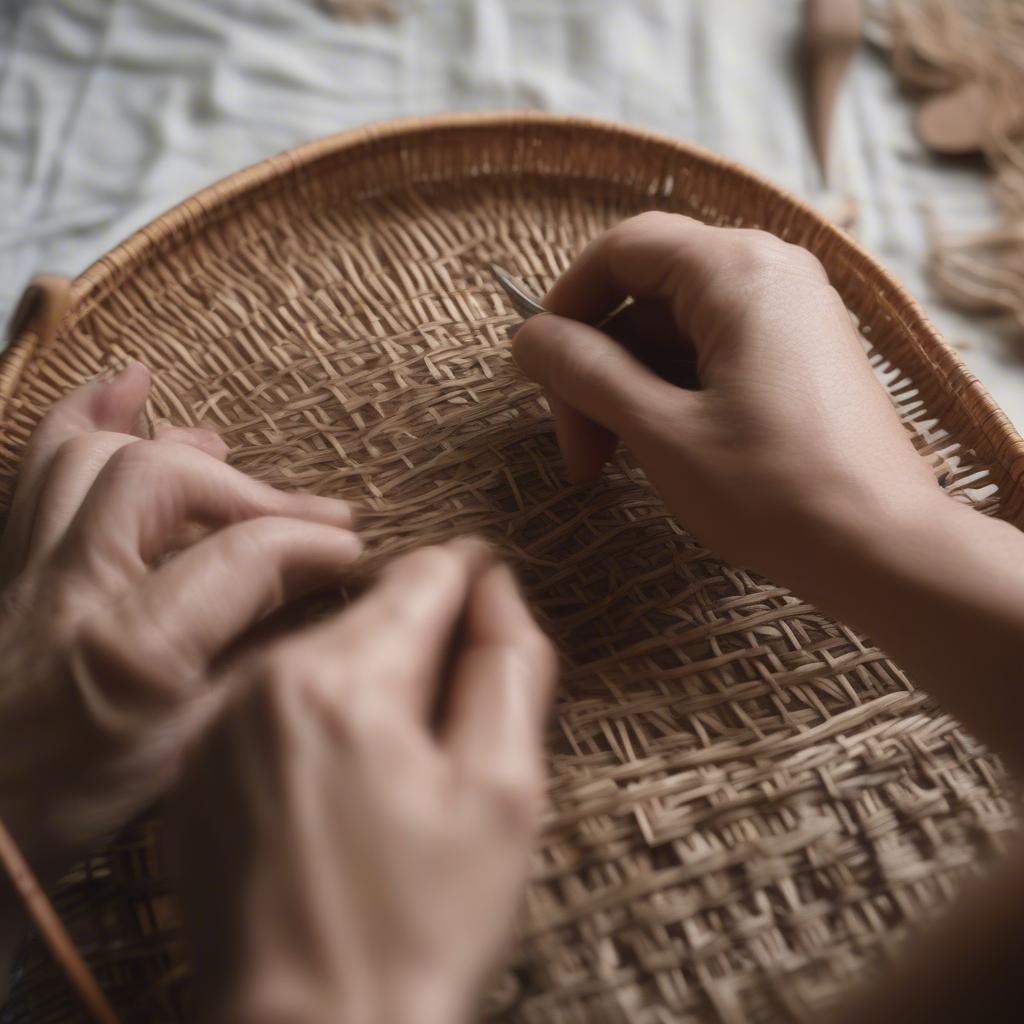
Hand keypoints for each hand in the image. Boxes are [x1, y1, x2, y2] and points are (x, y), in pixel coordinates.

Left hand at [0, 362, 358, 896]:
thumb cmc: (67, 810)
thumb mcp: (189, 756)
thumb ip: (253, 670)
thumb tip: (318, 608)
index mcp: (130, 649)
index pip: (242, 556)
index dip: (312, 542)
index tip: (352, 552)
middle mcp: (72, 588)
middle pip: (166, 481)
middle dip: (256, 492)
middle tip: (315, 516)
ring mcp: (30, 568)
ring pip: (93, 458)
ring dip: (170, 442)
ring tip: (224, 441)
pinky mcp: (9, 565)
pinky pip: (34, 470)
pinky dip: (78, 418)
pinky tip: (121, 386)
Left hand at [169, 540, 555, 1023]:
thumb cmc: (420, 928)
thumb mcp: (504, 793)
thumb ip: (508, 666)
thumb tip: (495, 586)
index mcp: (346, 682)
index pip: (424, 575)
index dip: (472, 573)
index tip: (492, 580)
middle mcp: (264, 686)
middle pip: (369, 613)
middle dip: (425, 634)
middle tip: (467, 702)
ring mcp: (218, 731)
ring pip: (320, 655)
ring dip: (371, 675)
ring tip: (410, 755)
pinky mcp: (196, 774)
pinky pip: (274, 706)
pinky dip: (319, 716)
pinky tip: (349, 786)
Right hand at [512, 211, 943, 580]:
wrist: (885, 551)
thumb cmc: (774, 492)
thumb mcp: (659, 430)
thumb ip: (584, 372)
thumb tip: (528, 337)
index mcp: (737, 271)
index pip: (622, 249)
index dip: (567, 302)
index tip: (540, 367)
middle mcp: (771, 273)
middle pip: (647, 294)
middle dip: (598, 366)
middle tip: (578, 446)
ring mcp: (792, 314)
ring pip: (676, 329)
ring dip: (630, 388)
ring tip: (611, 461)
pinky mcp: (801, 356)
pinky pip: (714, 353)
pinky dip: (672, 392)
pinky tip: (659, 450)